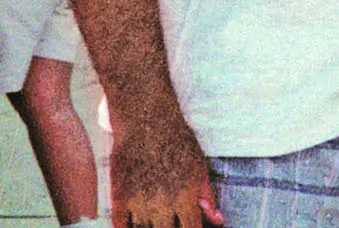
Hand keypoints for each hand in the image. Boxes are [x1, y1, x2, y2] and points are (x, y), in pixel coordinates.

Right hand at [109, 121, 223, 227]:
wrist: (146, 122)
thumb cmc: (177, 141)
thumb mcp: (199, 167)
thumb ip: (207, 197)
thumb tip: (219, 220)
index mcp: (185, 198)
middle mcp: (162, 204)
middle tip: (171, 222)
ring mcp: (138, 202)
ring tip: (156, 221)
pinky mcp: (119, 197)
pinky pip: (120, 226)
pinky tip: (133, 227)